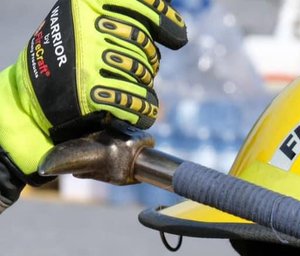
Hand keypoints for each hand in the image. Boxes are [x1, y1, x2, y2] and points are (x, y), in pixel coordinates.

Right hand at [0, 0, 187, 179]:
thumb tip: (169, 20)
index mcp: (84, 5)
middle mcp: (86, 28)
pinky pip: (135, 101)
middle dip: (150, 59)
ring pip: (142, 73)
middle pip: (143, 43)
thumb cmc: (65, 56)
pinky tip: (142, 111)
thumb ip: (116, 15)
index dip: (163, 18)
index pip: (137, 3)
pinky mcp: (92, 91)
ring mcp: (89, 60)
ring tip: (134, 87)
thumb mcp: (81, 22)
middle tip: (144, 67)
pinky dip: (143, 110)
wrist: (30, 96)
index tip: (178, 33)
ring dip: (144, 85)